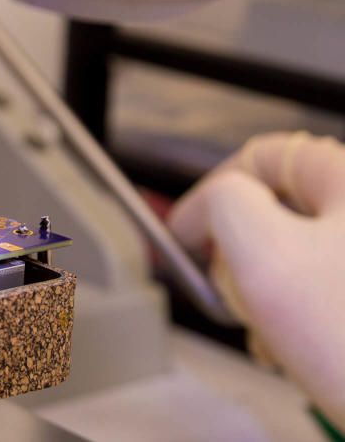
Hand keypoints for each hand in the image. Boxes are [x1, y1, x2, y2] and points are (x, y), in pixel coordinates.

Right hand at [169, 132, 344, 430]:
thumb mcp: (266, 257)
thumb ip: (223, 206)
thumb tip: (206, 211)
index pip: (263, 156)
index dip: (211, 193)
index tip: (186, 236)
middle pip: (278, 208)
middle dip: (241, 256)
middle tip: (233, 293)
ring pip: (295, 254)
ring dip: (265, 294)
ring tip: (268, 333)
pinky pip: (320, 289)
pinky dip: (295, 317)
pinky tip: (293, 349)